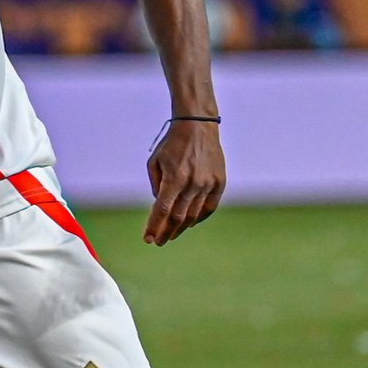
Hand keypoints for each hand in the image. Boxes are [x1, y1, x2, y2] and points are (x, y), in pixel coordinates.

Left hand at [144, 119, 224, 245]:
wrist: (197, 126)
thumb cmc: (172, 144)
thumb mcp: (155, 162)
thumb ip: (156, 186)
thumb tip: (161, 207)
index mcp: (174, 178)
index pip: (163, 210)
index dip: (155, 226)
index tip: (148, 239)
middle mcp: (192, 183)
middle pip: (178, 217)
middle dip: (166, 232)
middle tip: (159, 241)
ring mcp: (208, 184)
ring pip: (194, 215)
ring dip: (181, 228)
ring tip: (171, 235)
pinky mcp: (219, 183)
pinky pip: (209, 207)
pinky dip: (198, 218)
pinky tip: (190, 223)